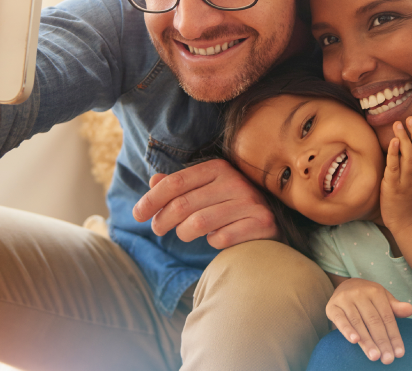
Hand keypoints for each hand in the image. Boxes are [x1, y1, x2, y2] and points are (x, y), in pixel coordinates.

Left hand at [131, 158, 279, 248]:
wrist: (274, 221)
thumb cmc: (232, 206)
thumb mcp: (206, 190)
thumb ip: (181, 186)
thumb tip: (153, 182)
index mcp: (218, 168)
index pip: (175, 183)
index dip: (151, 200)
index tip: (137, 215)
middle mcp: (235, 181)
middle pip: (183, 204)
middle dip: (162, 220)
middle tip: (157, 229)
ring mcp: (250, 202)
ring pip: (198, 223)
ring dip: (185, 233)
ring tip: (185, 234)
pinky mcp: (262, 223)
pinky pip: (222, 238)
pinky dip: (213, 242)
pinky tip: (217, 238)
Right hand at [327, 278, 411, 364]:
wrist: (345, 286)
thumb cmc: (368, 297)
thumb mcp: (383, 299)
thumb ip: (395, 307)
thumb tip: (410, 310)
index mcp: (376, 292)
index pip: (387, 317)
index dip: (394, 336)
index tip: (399, 353)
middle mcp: (360, 294)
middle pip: (374, 321)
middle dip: (382, 342)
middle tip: (388, 359)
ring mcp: (345, 300)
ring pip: (358, 323)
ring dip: (367, 341)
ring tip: (374, 356)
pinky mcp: (332, 307)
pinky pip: (340, 320)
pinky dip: (347, 330)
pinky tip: (355, 341)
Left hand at [379, 116, 411, 232]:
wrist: (406, 223)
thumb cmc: (408, 198)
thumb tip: (409, 142)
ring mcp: (406, 181)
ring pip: (409, 157)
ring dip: (404, 140)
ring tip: (398, 124)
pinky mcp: (393, 187)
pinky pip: (394, 169)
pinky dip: (393, 155)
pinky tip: (391, 142)